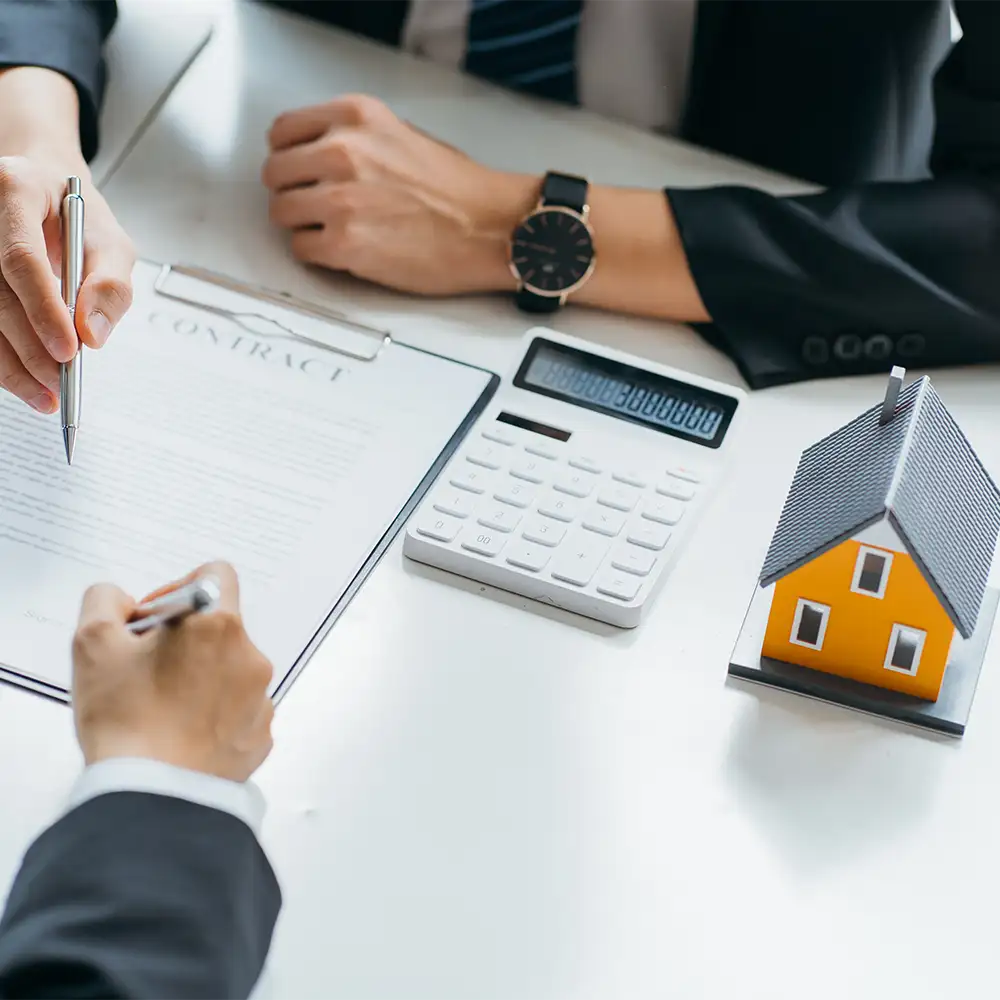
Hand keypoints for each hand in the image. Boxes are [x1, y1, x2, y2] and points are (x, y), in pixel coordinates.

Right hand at [0, 156, 133, 412]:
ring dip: (11, 363)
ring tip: (44, 397)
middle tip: (60, 384)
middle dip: (30, 347)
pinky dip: (2, 358)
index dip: (43, 309)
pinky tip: (23, 381)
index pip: (21, 258)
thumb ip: (111, 285)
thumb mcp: (110, 242)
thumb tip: (94, 335)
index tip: (69, 351)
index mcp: (16, 189)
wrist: (44, 195)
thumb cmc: (77, 219)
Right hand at [72, 562, 274, 782]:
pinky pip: (238, 713)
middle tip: (147, 669)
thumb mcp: (92, 644)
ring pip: (230, 672)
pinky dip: (213, 717)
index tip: (154, 619)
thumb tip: (126, 602)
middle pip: (220, 628)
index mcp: (218, 625)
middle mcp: (250, 657)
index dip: (179, 587)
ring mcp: (260, 700)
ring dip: (201, 679)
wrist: (152, 798)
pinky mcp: (260, 737)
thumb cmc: (125, 721)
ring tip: (161, 708)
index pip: (216, 575)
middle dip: (185, 640)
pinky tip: (180, 735)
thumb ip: (106, 600)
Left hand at [262, 94, 535, 294]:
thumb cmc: (460, 191)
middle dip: (290, 192)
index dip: (286, 155)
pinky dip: (316, 254)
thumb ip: (355, 138)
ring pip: (282, 213)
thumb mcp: (402, 135)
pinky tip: (341, 251)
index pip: (282, 130)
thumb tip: (318, 155)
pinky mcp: (344, 244)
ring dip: (301, 225)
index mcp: (356, 118)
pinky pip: (301, 249)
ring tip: (330, 231)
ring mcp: (340, 200)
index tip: (293, 169)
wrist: (491, 228)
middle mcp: (343, 152)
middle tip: (309, 206)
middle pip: (275, 173)